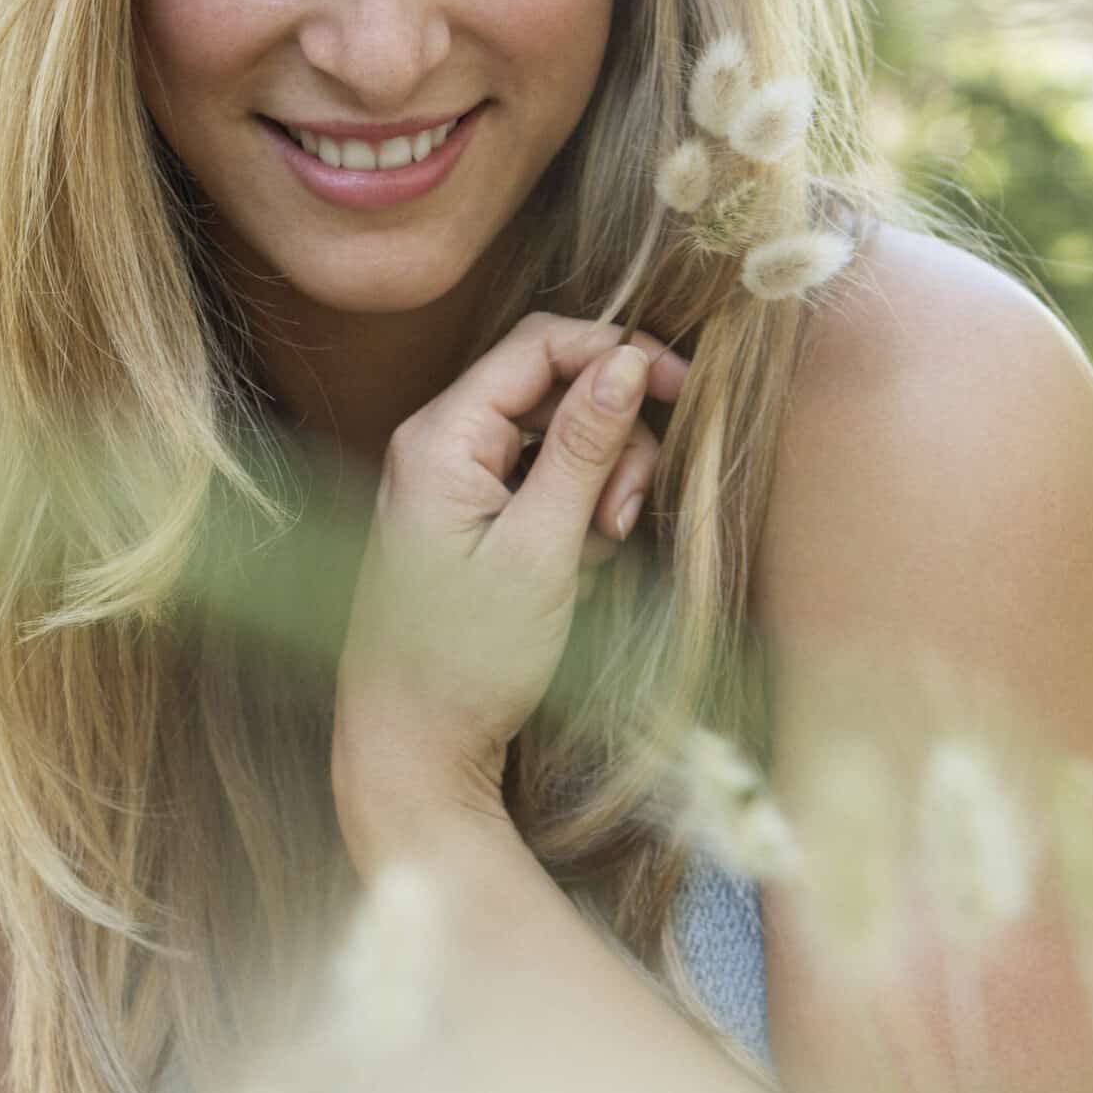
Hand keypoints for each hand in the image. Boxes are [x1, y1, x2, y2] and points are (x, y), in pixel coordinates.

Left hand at [331, 314, 690, 862]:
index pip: (540, 344)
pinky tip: (580, 566)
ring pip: (555, 435)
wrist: (411, 748)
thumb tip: (628, 357)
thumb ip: (584, 447)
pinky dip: (577, 511)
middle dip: (611, 434)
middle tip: (628, 511)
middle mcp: (438, 444)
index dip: (616, 351)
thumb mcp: (541, 549)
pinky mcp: (469, 518)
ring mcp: (451, 481)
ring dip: (600, 480)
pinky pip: (541, 481)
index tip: (681, 386)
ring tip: (601, 552)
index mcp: (440, 437)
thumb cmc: (467, 660)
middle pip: (553, 386)